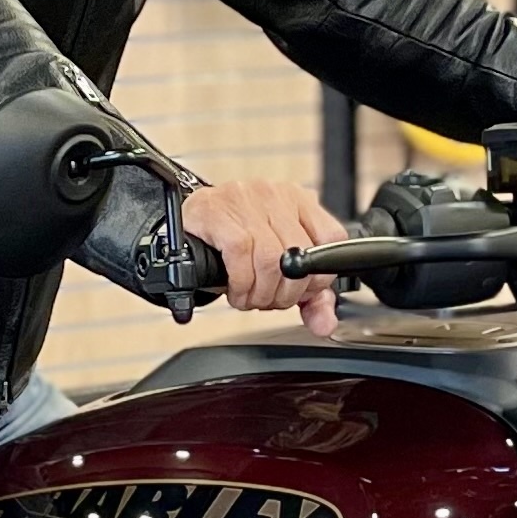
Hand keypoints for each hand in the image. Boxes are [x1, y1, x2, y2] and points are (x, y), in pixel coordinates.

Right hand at [186, 179, 346, 336]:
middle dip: (286, 293)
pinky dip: (241, 284)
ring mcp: (245, 198)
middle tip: (269, 301)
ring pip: (270, 258)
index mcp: (297, 200)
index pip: (331, 237)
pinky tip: (235, 290)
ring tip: (250, 298)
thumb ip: (308, 297)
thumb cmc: (232, 244)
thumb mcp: (277, 267)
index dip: (319, 276)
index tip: (301, 293)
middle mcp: (274, 194)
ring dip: (261, 293)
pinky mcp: (218, 211)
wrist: (185, 228)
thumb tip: (325, 323)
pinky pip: (241, 254)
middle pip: (300, 255)